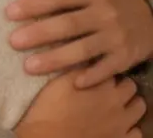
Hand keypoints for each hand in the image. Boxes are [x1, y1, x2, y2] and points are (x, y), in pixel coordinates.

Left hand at [9, 0, 152, 86]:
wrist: (148, 16)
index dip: (33, 5)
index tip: (8, 14)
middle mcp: (104, 12)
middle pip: (68, 24)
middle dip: (39, 34)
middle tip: (12, 42)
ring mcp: (116, 35)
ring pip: (84, 49)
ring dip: (56, 59)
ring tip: (29, 67)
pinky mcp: (125, 56)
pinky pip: (107, 68)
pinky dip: (92, 76)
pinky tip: (74, 83)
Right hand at [14, 73, 143, 137]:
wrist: (50, 137)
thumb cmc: (50, 109)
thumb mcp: (59, 82)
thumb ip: (76, 70)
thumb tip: (86, 59)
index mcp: (101, 84)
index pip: (109, 69)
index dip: (101, 70)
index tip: (93, 73)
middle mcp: (117, 101)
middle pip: (130, 86)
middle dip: (120, 85)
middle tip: (106, 88)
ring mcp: (123, 123)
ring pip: (139, 107)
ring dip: (130, 104)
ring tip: (116, 106)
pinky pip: (137, 132)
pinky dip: (130, 128)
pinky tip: (119, 126)